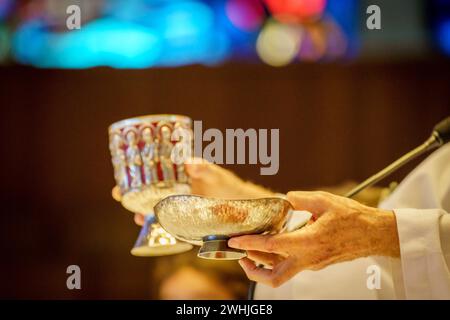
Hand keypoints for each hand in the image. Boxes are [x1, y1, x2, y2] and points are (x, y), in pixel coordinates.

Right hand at [112, 158, 273, 225]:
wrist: (242, 207)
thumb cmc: (228, 186)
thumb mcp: (216, 176)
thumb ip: (204, 169)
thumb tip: (189, 161)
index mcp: (179, 178)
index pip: (152, 175)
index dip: (134, 176)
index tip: (121, 179)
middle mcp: (175, 193)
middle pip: (147, 194)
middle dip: (132, 196)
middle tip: (121, 196)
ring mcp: (178, 209)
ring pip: (154, 211)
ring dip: (142, 213)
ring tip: (138, 218)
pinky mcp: (185, 223)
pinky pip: (167, 225)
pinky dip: (158, 228)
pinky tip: (154, 231)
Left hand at [228, 191, 399, 287]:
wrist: (374, 234)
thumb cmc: (354, 219)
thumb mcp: (326, 201)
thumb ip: (301, 199)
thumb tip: (286, 198)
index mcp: (309, 242)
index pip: (272, 247)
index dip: (251, 244)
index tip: (236, 241)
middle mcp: (308, 258)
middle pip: (274, 278)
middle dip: (252, 270)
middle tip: (240, 255)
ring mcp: (312, 264)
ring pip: (281, 273)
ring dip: (263, 263)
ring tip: (252, 248)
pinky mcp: (316, 263)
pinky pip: (291, 264)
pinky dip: (277, 257)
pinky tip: (274, 242)